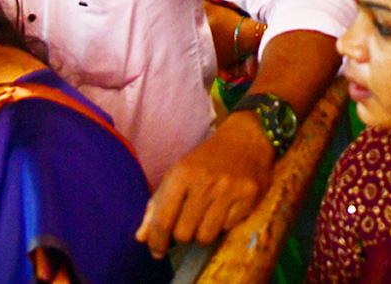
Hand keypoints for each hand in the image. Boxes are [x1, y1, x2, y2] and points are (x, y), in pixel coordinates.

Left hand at [137, 111, 273, 257]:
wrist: (246, 138)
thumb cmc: (206, 159)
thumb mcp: (177, 174)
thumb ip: (158, 205)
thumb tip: (141, 238)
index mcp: (182, 173)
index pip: (163, 220)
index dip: (156, 241)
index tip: (156, 251)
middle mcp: (205, 181)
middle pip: (184, 234)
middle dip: (182, 235)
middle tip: (187, 225)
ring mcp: (229, 190)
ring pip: (206, 237)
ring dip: (202, 233)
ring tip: (205, 219)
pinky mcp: (249, 197)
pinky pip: (228, 228)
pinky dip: (223, 225)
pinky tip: (225, 209)